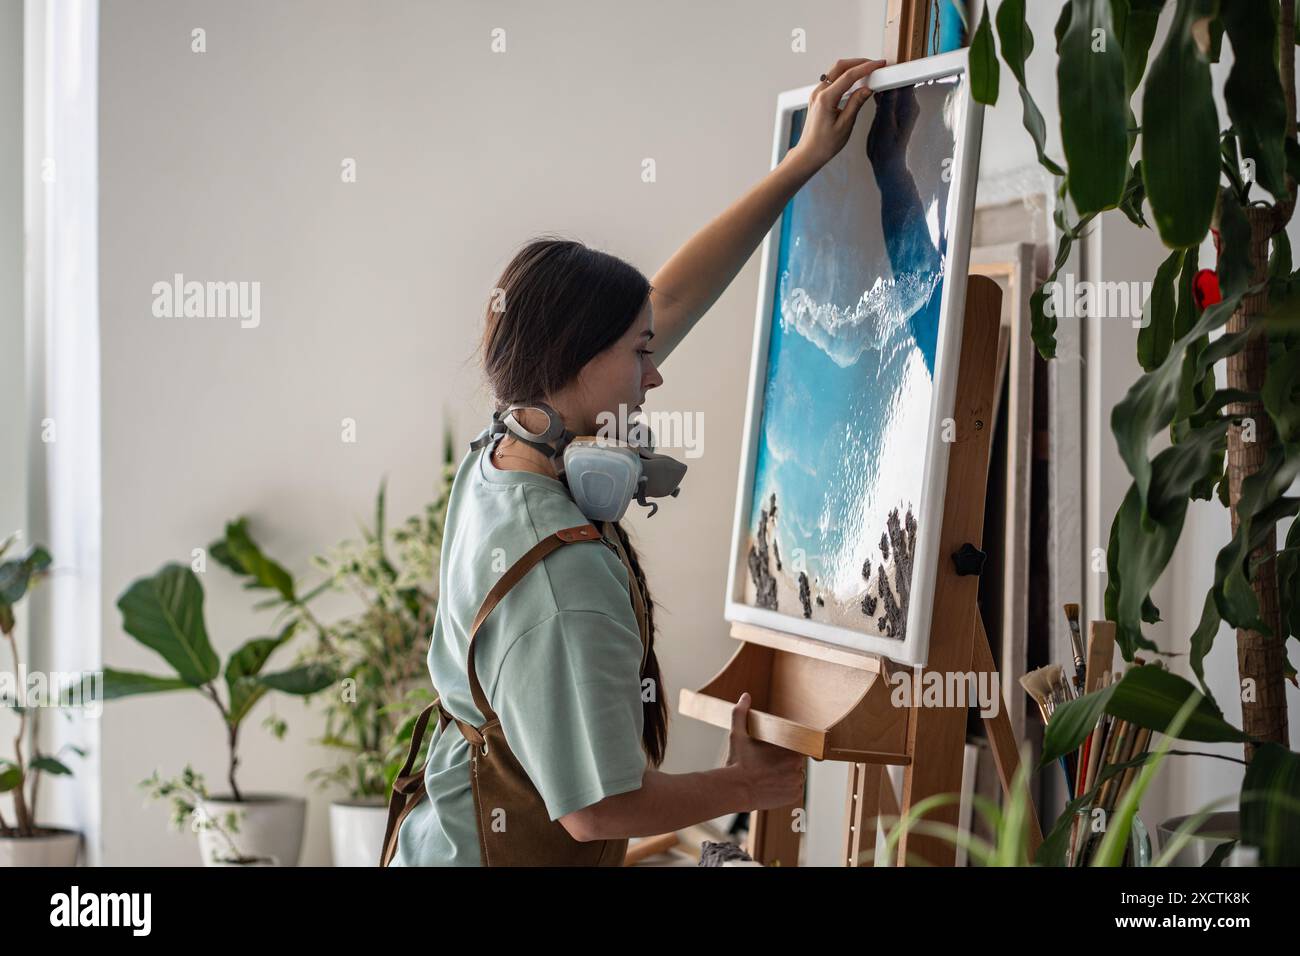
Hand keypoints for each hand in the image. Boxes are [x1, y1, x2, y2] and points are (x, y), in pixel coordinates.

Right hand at [725, 692, 805, 810]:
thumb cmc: (737, 763)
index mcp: (789, 749)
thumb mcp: (738, 735)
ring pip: (796, 776)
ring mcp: (796, 782)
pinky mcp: (794, 796)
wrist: (735, 790)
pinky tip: (773, 786)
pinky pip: (795, 790)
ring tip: (770, 777)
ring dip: (788, 776)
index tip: (779, 751)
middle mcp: (797, 766)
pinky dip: (787, 789)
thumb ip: (741, 713)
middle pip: (797, 761)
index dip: (790, 749)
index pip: (799, 745)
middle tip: (769, 765)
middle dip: (786, 762)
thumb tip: (745, 696)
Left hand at [790, 57, 888, 170]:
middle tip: (875, 65)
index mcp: (825, 99)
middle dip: (859, 62)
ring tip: (868, 72)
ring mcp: (817, 93)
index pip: (849, 76)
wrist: (809, 153)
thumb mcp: (845, 125)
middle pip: (840, 66)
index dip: (866, 68)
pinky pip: (832, 79)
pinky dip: (845, 76)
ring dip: (852, 68)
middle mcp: (819, 93)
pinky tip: (855, 81)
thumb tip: (867, 88)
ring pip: (835, 71)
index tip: (879, 65)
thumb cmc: (824, 144)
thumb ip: (856, 104)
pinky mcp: (818, 97)